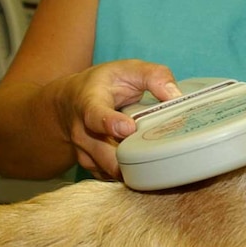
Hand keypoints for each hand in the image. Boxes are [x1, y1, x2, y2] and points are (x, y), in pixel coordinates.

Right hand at [55, 60, 180, 180]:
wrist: (69, 102)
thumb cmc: (103, 84)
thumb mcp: (127, 69)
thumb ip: (154, 76)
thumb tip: (176, 96)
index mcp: (89, 103)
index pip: (95, 116)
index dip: (111, 124)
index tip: (129, 128)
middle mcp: (82, 132)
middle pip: (105, 155)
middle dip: (131, 157)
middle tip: (159, 152)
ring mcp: (86, 153)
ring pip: (111, 170)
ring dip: (134, 167)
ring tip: (156, 156)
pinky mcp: (93, 167)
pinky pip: (113, 177)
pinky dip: (131, 173)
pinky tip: (147, 162)